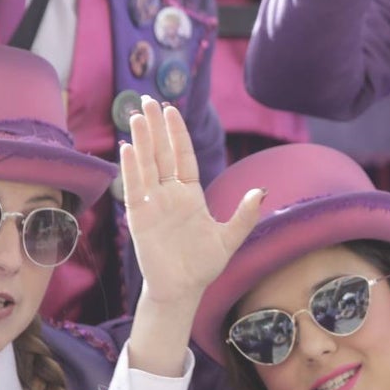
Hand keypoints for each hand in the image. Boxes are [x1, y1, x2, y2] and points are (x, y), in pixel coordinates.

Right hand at [121, 97, 262, 309]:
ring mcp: (153, 204)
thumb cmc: (204, 265)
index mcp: (190, 195)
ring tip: (135, 115)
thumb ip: (244, 215)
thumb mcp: (230, 238)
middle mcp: (169, 195)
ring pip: (146, 166)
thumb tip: (262, 191)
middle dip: (155, 127)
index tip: (171, 110)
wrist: (183, 290)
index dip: (177, 133)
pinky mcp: (140, 218)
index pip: (182, 157)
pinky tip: (127, 148)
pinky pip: (134, 189)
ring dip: (141, 141)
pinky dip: (131, 169)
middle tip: (147, 100)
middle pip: (161, 154)